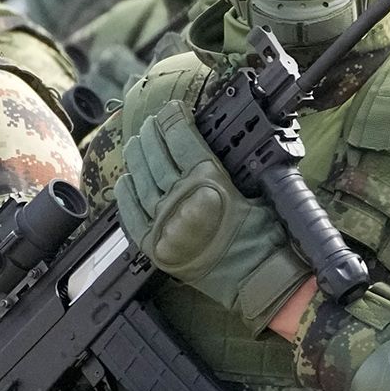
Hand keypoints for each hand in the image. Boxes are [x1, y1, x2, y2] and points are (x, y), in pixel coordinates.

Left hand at [114, 101, 308, 331]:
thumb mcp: (254, 191)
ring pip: (141, 180)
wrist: (257, 280)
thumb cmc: (264, 238)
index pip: (182, 140)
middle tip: (150, 123)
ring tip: (137, 143)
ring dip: (138, 158)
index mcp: (208, 181)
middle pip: (157, 157)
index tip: (172, 110)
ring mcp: (163, 222)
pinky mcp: (153, 244)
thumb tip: (204, 147)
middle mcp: (180, 198)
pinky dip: (126, 194)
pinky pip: (130, 213)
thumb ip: (225, 170)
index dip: (174, 121)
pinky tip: (125, 179)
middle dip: (152, 134)